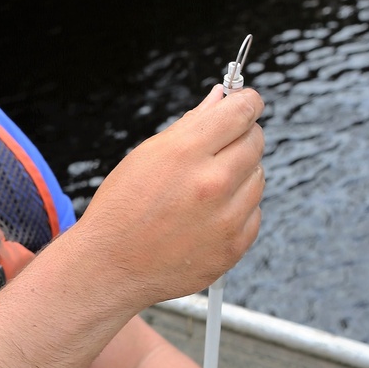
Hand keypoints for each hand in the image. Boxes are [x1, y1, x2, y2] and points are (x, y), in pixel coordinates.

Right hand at [79, 85, 265, 306]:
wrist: (110, 267)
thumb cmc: (121, 210)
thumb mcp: (145, 156)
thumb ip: (189, 125)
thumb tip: (220, 99)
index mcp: (186, 153)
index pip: (241, 111)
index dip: (247, 102)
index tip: (247, 103)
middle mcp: (213, 183)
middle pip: (256, 141)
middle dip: (241, 137)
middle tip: (219, 148)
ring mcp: (227, 218)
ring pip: (258, 176)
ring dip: (240, 175)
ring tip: (204, 189)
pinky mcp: (235, 246)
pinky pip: (254, 212)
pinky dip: (238, 208)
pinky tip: (207, 215)